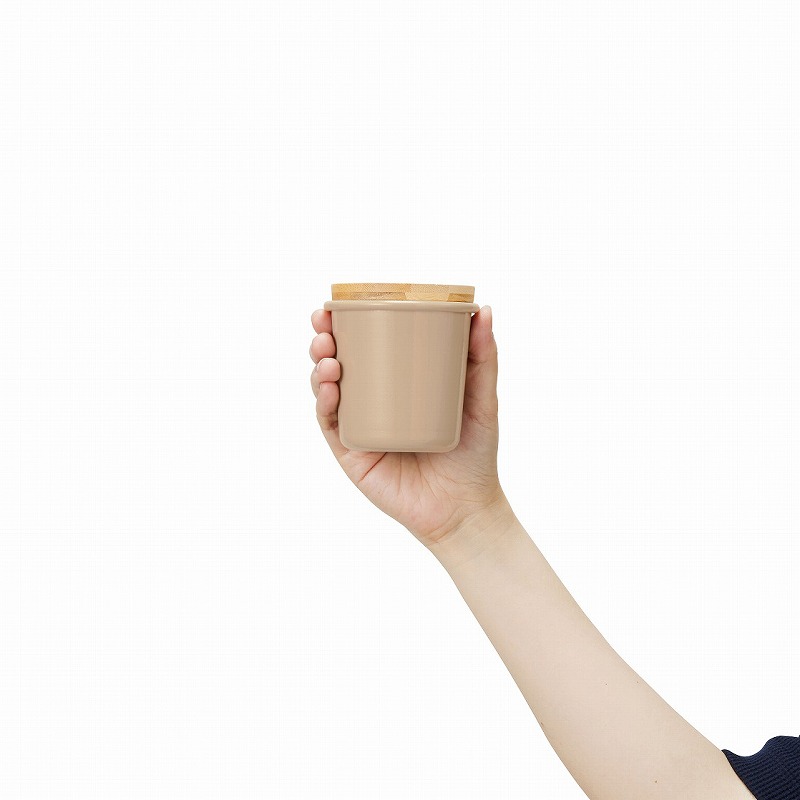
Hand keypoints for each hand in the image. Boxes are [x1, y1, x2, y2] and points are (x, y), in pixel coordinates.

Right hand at [309, 305, 508, 548]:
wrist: (465, 508)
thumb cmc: (474, 453)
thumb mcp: (480, 398)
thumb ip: (483, 356)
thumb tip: (484, 309)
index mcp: (396, 384)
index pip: (365, 347)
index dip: (345, 324)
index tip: (338, 304)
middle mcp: (372, 403)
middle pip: (337, 363)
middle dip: (323, 340)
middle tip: (325, 326)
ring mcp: (359, 427)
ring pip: (327, 391)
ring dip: (319, 368)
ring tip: (328, 355)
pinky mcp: (352, 454)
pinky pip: (332, 424)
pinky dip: (325, 403)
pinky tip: (330, 387)